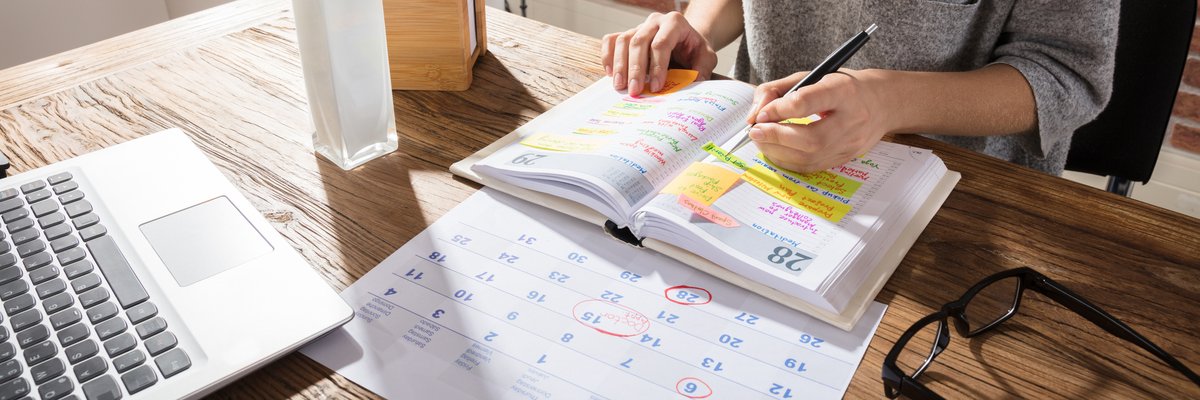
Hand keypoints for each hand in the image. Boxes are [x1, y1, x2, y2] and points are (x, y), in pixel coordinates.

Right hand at [600, 12, 718, 96]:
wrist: (686, 41)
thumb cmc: (694, 50)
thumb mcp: (706, 57)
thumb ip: (702, 69)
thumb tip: (693, 85)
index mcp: (675, 23)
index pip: (661, 43)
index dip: (657, 66)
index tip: (656, 87)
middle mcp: (654, 21)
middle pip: (639, 41)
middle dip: (635, 69)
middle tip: (634, 90)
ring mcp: (639, 26)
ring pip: (623, 41)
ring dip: (620, 65)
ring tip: (620, 86)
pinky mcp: (628, 34)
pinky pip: (611, 40)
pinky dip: (608, 56)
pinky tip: (611, 74)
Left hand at [746, 70, 890, 172]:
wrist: (882, 103)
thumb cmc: (842, 87)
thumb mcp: (812, 76)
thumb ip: (778, 90)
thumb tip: (755, 114)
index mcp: (843, 91)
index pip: (808, 102)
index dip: (779, 109)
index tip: (761, 114)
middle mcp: (852, 119)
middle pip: (811, 138)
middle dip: (776, 137)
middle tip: (755, 131)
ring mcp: (851, 143)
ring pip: (810, 157)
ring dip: (777, 151)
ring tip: (762, 140)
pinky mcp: (846, 158)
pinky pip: (812, 167)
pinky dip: (788, 161)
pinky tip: (776, 150)